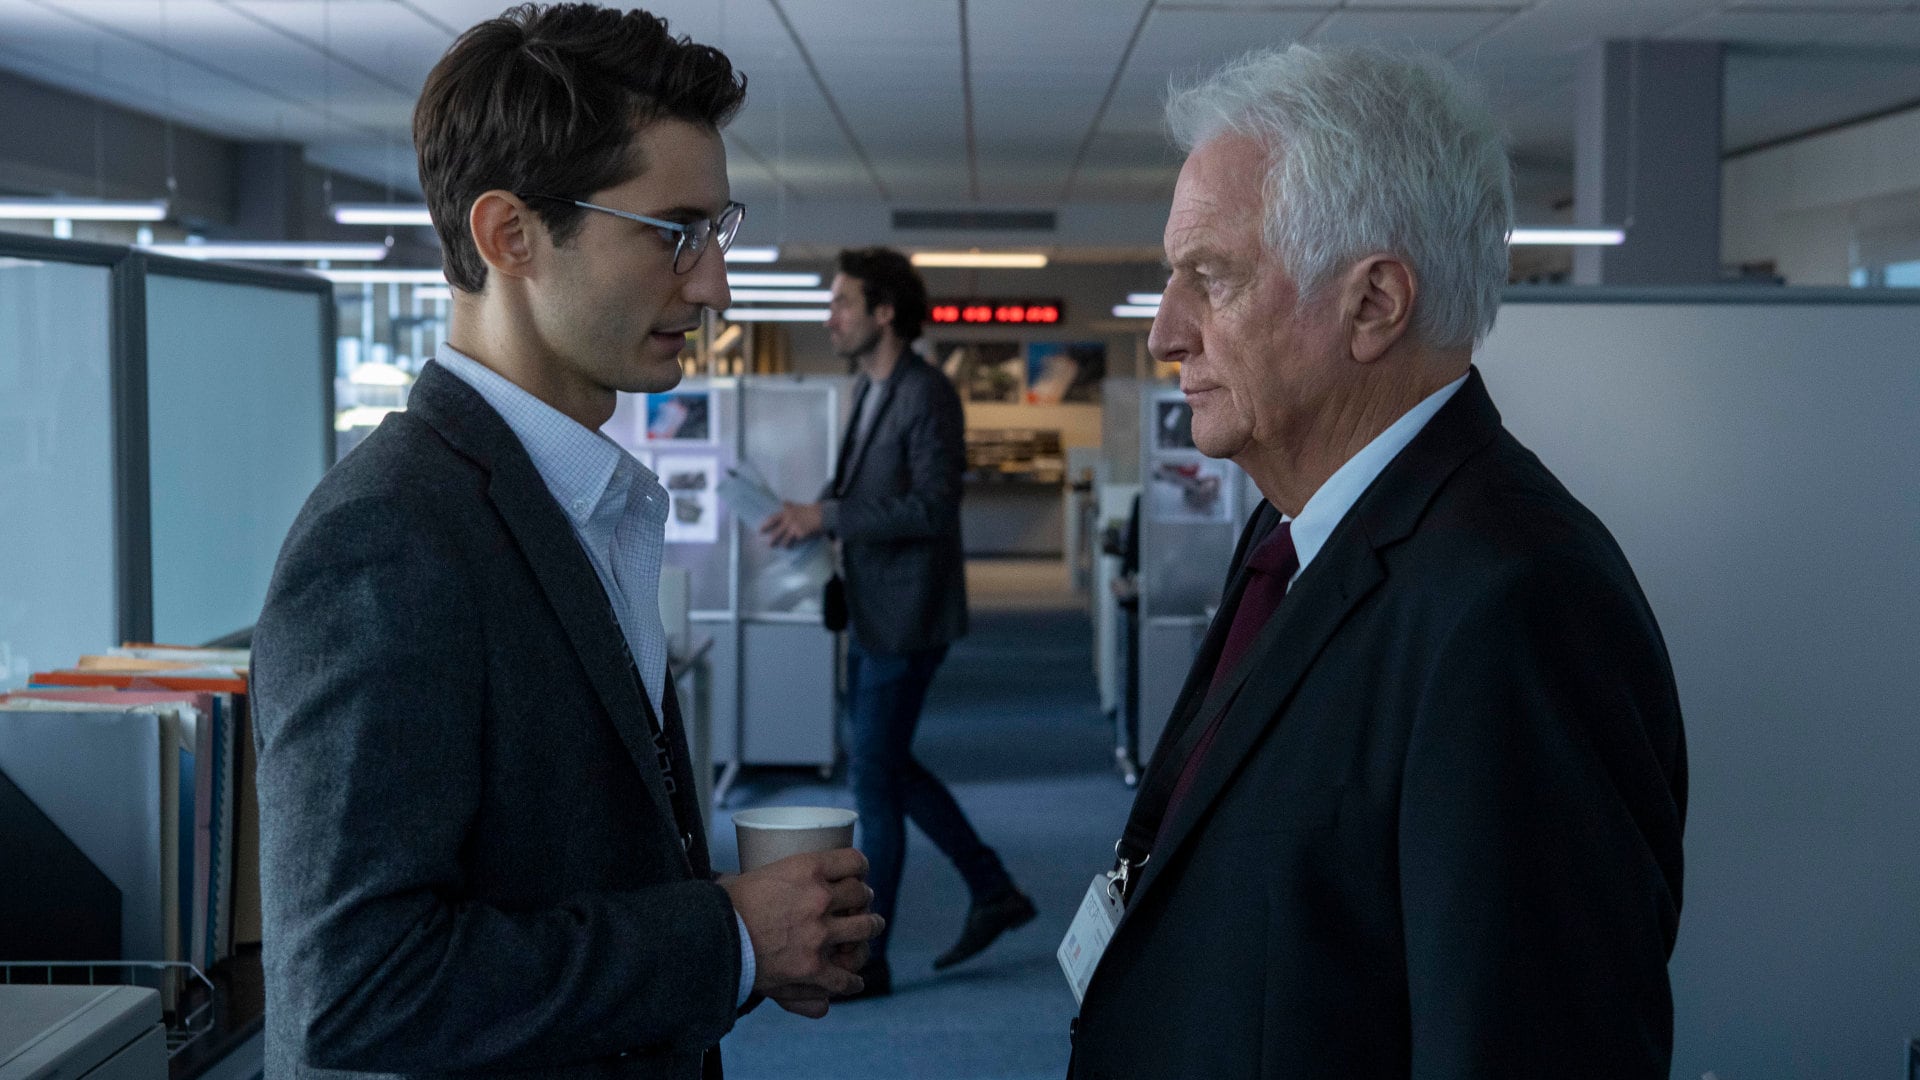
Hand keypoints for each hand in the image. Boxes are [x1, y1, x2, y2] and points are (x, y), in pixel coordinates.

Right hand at [721, 849, 881, 1012]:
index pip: (854, 861)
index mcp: (807, 868)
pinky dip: (853, 979)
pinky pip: (846, 975)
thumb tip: (769, 875)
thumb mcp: (753, 873)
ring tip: (869, 930)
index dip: (860, 868)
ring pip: (864, 928)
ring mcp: (820, 934)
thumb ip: (770, 876)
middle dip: (864, 899)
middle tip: (861, 904)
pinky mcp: (814, 967)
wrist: (711, 939)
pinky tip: (854, 979)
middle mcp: (820, 897)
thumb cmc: (724, 905)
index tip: (858, 875)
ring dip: (870, 929)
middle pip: (861, 894)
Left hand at [761, 502, 824, 546]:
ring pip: (785, 540)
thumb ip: (789, 505)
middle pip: (776, 533)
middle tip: (767, 545)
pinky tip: (793, 547)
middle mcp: (788, 521)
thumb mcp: (797, 506)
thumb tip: (783, 502)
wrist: (821, 515)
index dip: (765, 525)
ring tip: (781, 548)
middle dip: (771, 540)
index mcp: (786, 513)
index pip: (772, 519)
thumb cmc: (809, 510)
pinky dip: (795, 544)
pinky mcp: (801, 534)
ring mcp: (794, 528)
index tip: (759, 531)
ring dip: (782, 545)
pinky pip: (796, 541)